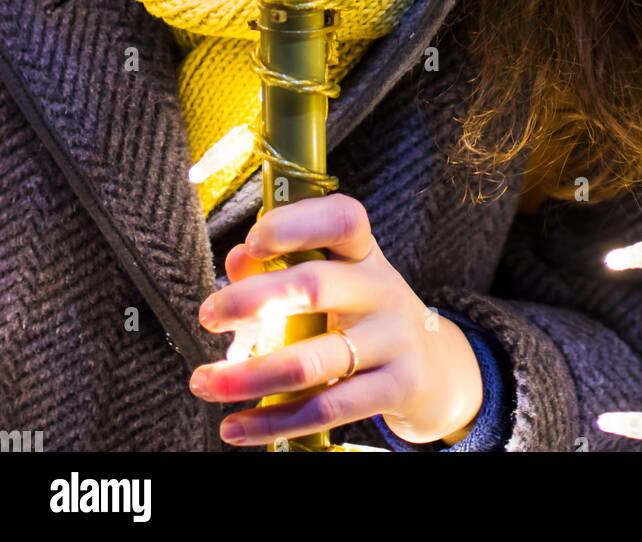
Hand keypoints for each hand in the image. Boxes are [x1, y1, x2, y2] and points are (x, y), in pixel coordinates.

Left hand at [189, 193, 483, 446]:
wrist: (433, 367)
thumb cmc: (363, 314)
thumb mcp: (335, 280)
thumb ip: (283, 267)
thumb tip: (236, 262)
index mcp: (364, 254)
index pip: (341, 220)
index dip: (295, 225)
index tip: (252, 240)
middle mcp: (381, 290)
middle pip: (316, 286)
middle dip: (252, 300)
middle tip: (207, 316)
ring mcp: (392, 340)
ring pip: (311, 361)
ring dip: (247, 376)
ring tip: (203, 383)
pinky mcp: (394, 388)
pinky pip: (324, 409)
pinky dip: (271, 422)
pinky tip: (234, 428)